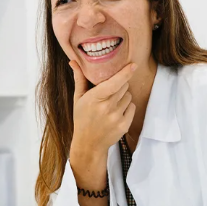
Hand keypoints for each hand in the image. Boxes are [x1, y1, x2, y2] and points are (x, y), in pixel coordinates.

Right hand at [68, 61, 136, 205]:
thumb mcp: (78, 99)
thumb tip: (73, 61)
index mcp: (94, 98)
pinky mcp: (124, 125)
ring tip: (111, 104)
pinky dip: (127, 107)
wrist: (88, 144)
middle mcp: (106, 107)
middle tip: (110, 92)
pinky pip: (132, 107)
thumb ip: (79, 79)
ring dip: (123, 97)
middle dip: (120, 86)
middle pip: (124, 86)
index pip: (114, 82)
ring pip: (129, 96)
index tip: (133, 64)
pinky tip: (116, 113)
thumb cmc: (82, 118)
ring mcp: (116, 117)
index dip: (125, 72)